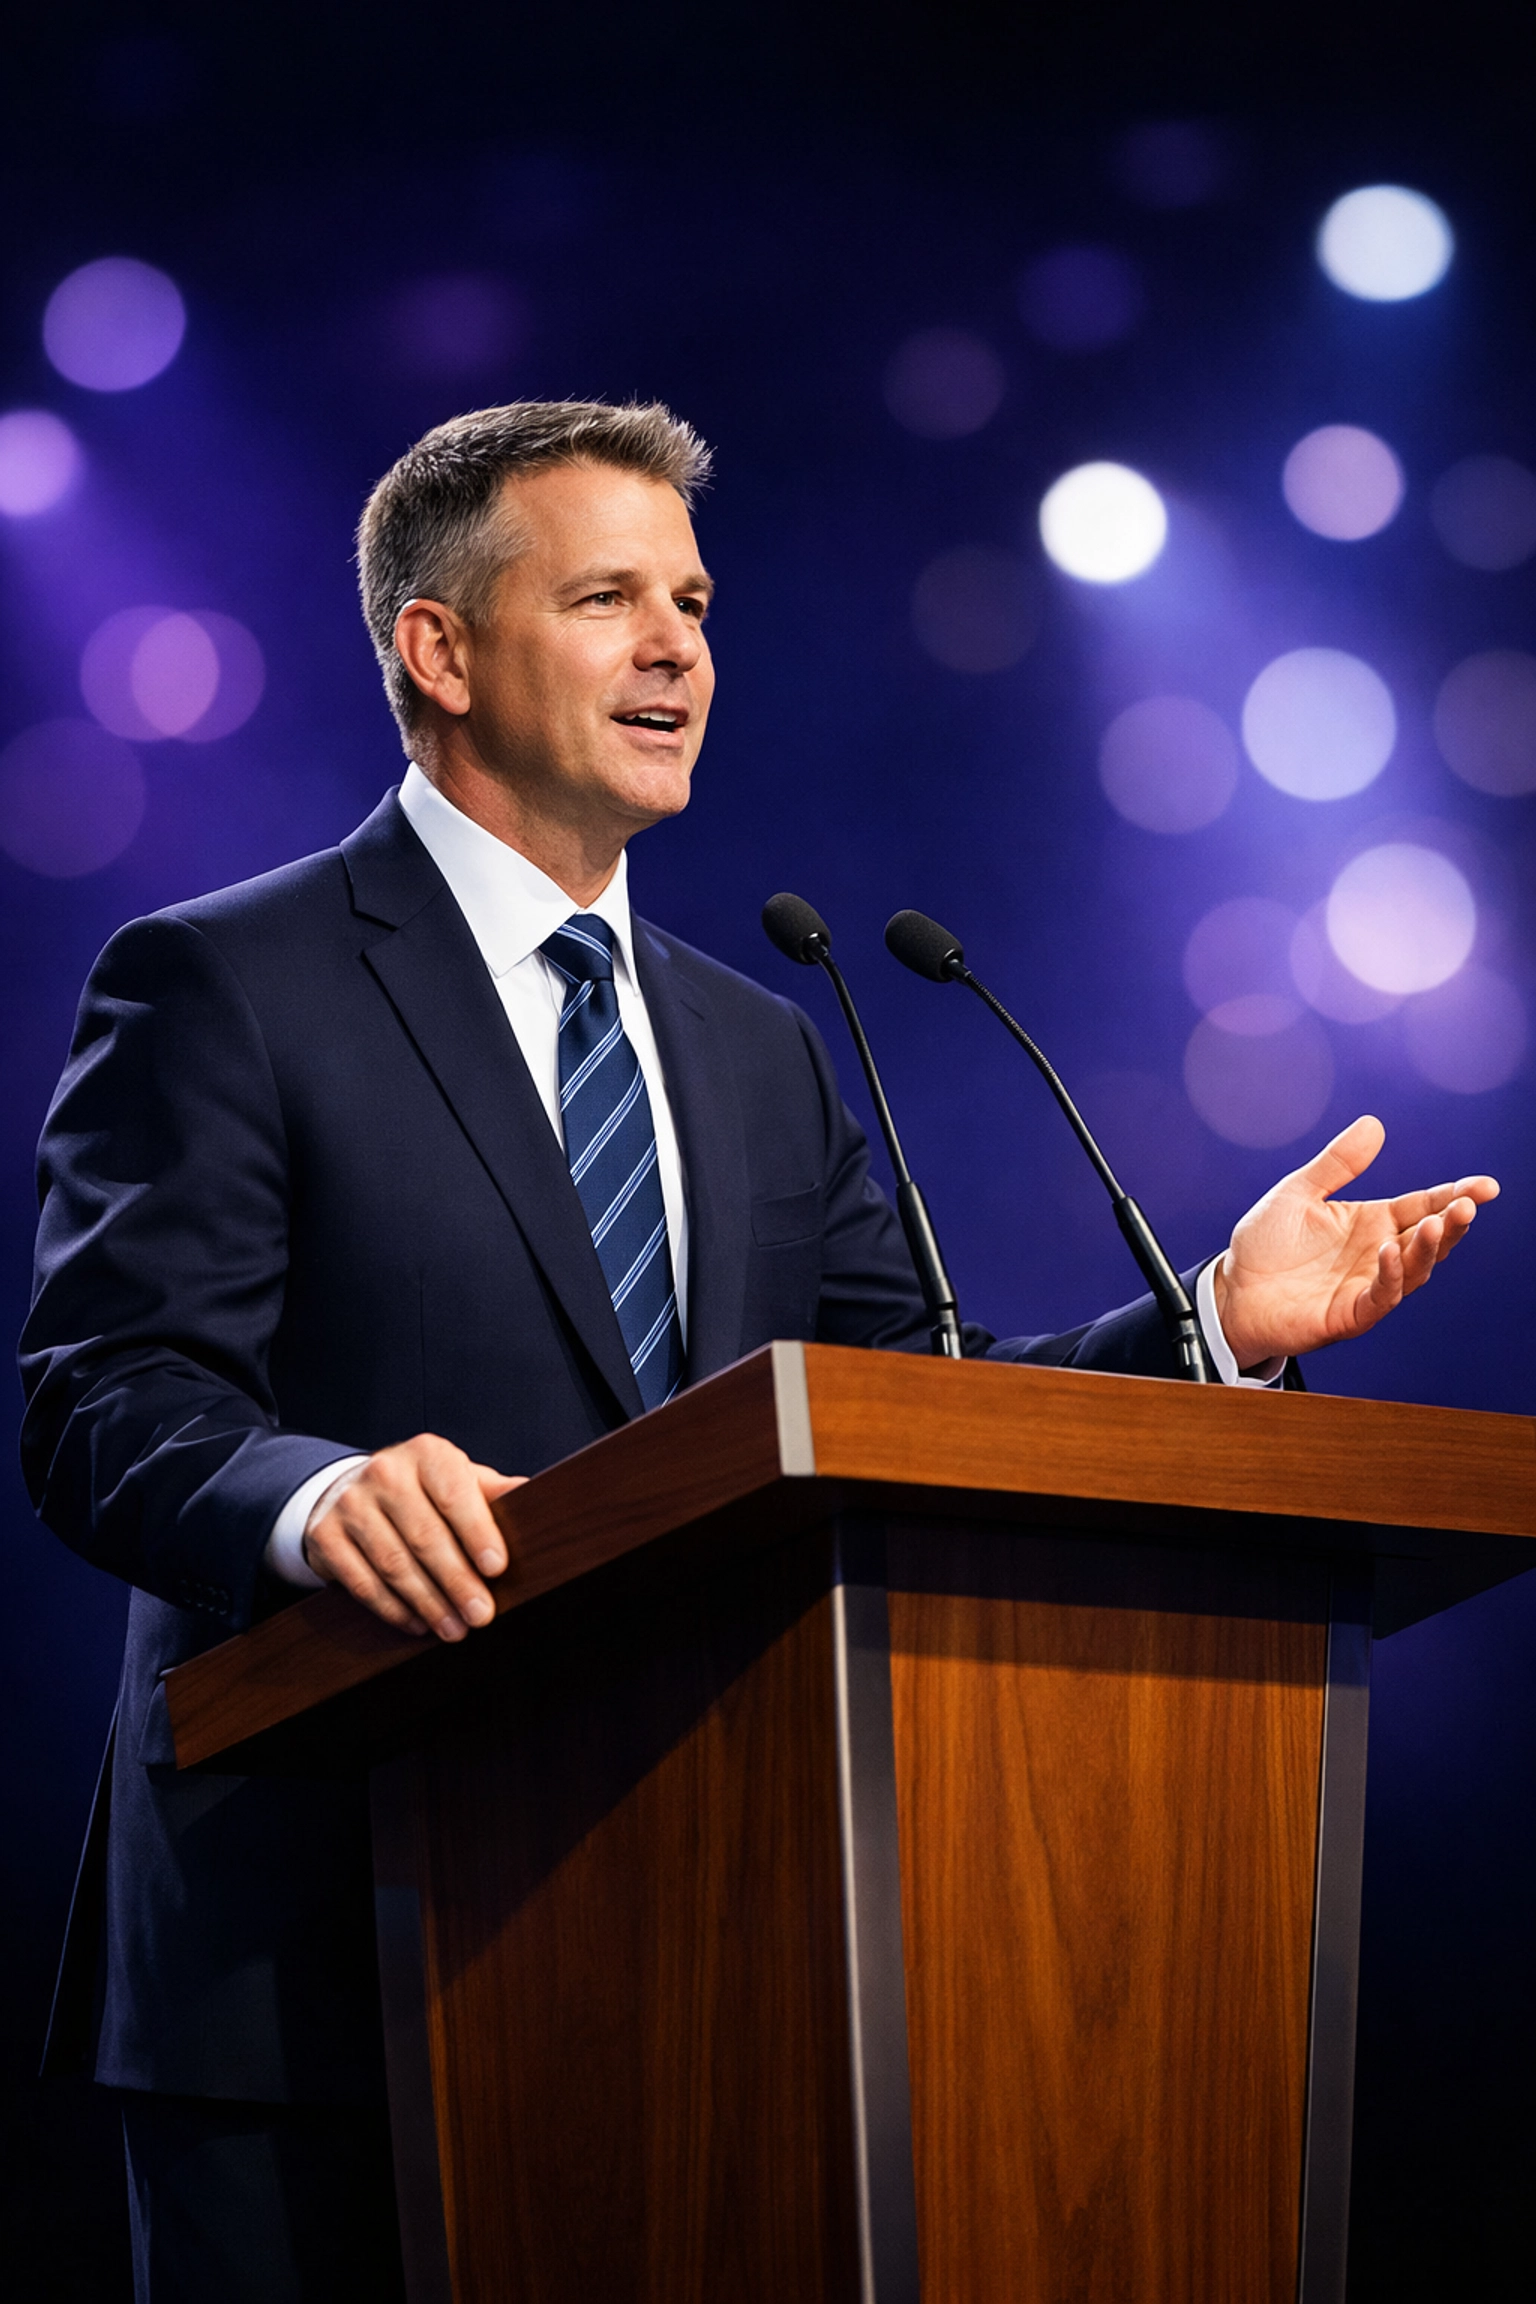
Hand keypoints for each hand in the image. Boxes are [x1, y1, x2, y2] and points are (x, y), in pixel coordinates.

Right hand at [301, 1433, 525, 1641]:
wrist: (351, 1490)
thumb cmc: (423, 1490)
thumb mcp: (460, 1480)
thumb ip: (495, 1492)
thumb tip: (540, 1498)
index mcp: (427, 1454)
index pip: (454, 1493)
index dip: (476, 1531)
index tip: (496, 1568)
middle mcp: (385, 1472)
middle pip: (425, 1535)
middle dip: (457, 1581)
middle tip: (481, 1615)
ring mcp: (351, 1504)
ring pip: (393, 1562)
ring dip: (428, 1602)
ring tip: (454, 1629)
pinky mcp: (325, 1536)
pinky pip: (362, 1581)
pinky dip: (392, 1608)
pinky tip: (417, 1624)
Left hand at [1211, 1115, 1498, 1368]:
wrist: (1233, 1291)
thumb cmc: (1266, 1246)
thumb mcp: (1299, 1192)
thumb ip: (1337, 1163)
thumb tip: (1374, 1124)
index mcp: (1372, 1222)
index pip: (1422, 1206)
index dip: (1454, 1196)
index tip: (1486, 1186)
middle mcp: (1378, 1254)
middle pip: (1428, 1238)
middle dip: (1453, 1222)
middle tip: (1469, 1204)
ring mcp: (1367, 1285)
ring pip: (1414, 1269)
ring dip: (1428, 1248)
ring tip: (1437, 1224)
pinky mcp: (1350, 1314)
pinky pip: (1381, 1296)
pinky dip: (1390, 1275)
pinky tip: (1390, 1251)